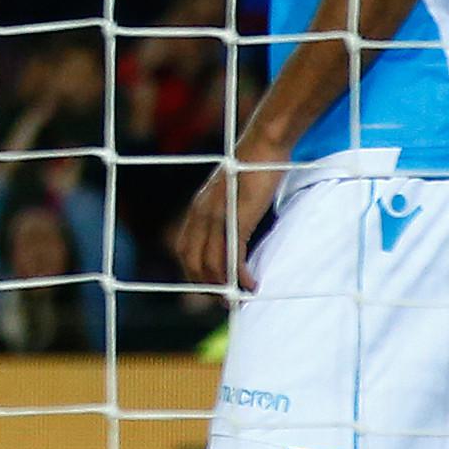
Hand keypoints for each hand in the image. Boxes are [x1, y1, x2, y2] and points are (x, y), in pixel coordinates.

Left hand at [173, 152, 285, 290]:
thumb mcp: (230, 194)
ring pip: (213, 263)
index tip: (209, 288)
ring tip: (239, 299)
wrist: (263, 146)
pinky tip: (251, 284)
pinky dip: (240, 275)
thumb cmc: (252, 169)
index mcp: (197, 210)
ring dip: (225, 287)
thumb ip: (226, 215)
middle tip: (225, 301)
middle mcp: (201, 215)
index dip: (194, 273)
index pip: (185, 251)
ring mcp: (217, 217)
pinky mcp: (237, 218)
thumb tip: (234, 236)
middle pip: (194, 262)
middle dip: (207, 287)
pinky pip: (233, 255)